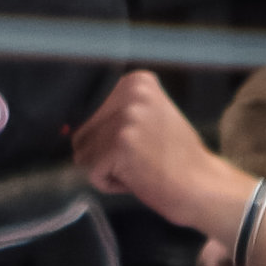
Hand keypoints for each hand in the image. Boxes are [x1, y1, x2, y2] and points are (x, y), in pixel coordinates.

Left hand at [67, 70, 240, 230]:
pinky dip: (110, 184)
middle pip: (81, 133)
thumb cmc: (172, 159)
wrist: (202, 186)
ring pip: (83, 154)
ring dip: (106, 169)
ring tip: (140, 166)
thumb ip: (110, 115)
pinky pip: (92, 173)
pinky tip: (139, 178)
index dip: (108, 138)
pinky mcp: (120, 144)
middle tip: (142, 157)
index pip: (88, 113)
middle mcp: (131, 92)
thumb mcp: (146, 119)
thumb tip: (63, 128)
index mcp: (137, 80)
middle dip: (104, 155)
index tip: (140, 142)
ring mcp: (126, 117)